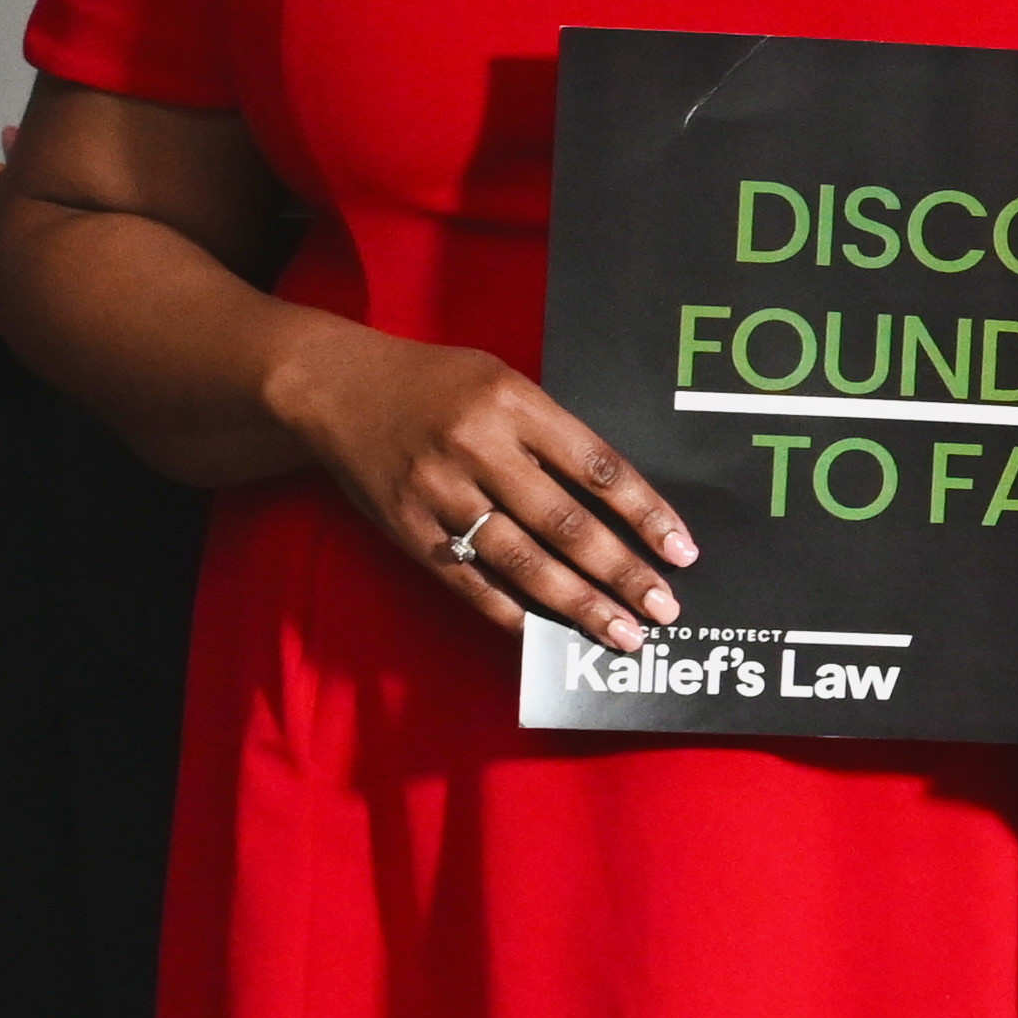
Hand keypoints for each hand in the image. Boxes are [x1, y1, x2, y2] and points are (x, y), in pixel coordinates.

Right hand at [274, 328, 697, 648]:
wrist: (336, 388)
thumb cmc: (436, 383)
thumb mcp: (502, 382)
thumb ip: (552, 433)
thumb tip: (618, 502)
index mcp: (514, 403)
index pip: (596, 466)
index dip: (645, 512)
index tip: (681, 550)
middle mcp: (479, 448)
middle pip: (565, 523)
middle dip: (621, 572)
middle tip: (663, 610)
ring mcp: (440, 492)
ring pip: (522, 561)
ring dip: (578, 604)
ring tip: (621, 633)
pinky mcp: (409, 529)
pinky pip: (469, 581)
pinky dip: (511, 613)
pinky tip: (549, 635)